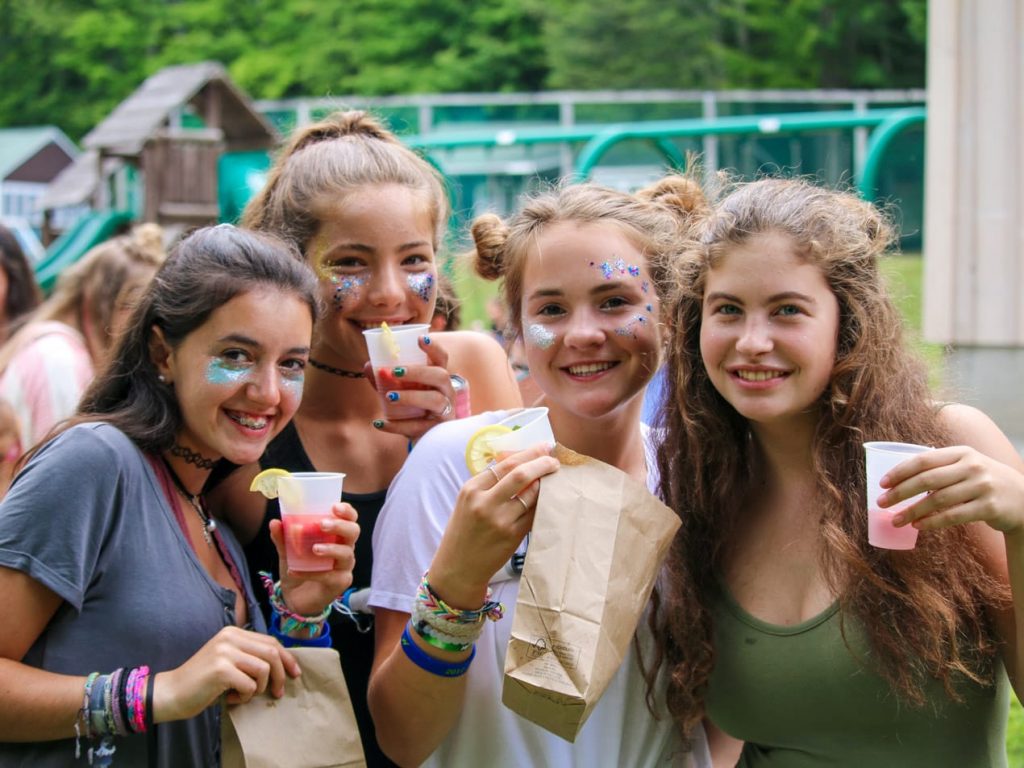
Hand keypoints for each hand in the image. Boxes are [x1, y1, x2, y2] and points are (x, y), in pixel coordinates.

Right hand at [152, 626, 299, 721]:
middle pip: (272, 653)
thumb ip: (250, 656)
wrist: (172, 693)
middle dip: (280, 675)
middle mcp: (230, 637)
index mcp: (233, 632)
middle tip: (278, 692)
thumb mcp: (229, 661)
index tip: (295, 673)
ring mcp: (225, 652)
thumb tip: (284, 664)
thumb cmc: (204, 682)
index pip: (270, 642)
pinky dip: (245, 696)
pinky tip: (232, 698)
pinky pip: (250, 685)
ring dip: (259, 688)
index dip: (287, 658)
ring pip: (264, 669)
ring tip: (244, 694)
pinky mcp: (221, 669)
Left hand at [272, 502, 358, 615]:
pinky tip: (294, 571)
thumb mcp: (287, 550)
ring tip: (314, 549)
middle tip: (322, 525)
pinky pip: (328, 576)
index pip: (349, 519)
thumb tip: (275, 522)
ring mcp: (344, 566)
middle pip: (353, 532)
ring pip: (346, 554)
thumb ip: (282, 537)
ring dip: (331, 549)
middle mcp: (345, 548)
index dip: (347, 511)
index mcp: (337, 535)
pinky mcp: (339, 583)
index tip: (335, 506)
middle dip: (340, 526)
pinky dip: (310, 573)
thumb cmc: (298, 567)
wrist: (294, 597)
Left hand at [371, 336, 458, 437]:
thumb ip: (386, 378)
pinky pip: (418, 427)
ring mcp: (445, 411)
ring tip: (389, 396)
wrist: (425, 436)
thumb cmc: (414, 406)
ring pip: (435, 401)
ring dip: (411, 396)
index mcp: (438, 377)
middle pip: (440, 376)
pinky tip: (379, 423)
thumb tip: (369, 365)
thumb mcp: (401, 389)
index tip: (420, 338)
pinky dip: (396, 425)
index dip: (434, 347)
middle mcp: (447, 391)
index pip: (441, 358)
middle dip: (418, 372)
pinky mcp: (436, 430)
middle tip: (395, 371)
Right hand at [428, 444, 559, 607]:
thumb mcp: (468, 501)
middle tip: (554, 459)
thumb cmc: (464, 530)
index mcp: (471, 489)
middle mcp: (484, 503)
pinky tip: (549, 498)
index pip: (505, 464)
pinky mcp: (512, 536)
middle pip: (520, 474)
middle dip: (542, 463)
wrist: (458, 567)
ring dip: (546, 483)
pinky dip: (543, 503)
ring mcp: (499, 521)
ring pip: (532, 495)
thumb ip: (490, 482)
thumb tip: (521, 460)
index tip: (544, 447)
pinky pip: (534, 513)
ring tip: (553, 478)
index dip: (529, 453)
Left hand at [881, 446, 1023, 534]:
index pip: (923, 460)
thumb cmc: (983, 481)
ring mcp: (982, 486)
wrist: (1023, 498)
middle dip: (900, 492)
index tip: (882, 483)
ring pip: (938, 500)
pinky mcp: (989, 507)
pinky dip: (932, 522)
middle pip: (927, 480)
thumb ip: (940, 467)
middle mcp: (972, 467)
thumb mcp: (966, 465)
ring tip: (896, 520)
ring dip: (912, 511)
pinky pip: (953, 516)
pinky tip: (917, 525)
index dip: (900, 471)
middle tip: (881, 503)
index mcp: (961, 452)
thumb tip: (899, 479)